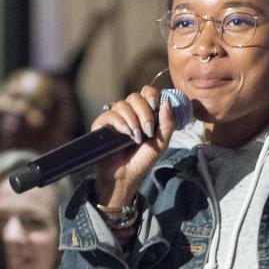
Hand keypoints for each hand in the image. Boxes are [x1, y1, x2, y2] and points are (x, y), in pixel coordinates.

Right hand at [92, 86, 179, 206]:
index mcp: (143, 113)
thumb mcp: (161, 143)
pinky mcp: (101, 125)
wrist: (125, 176)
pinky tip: (125, 134)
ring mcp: (114, 118)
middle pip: (135, 97)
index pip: (146, 92)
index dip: (151, 95)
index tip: (155, 106)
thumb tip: (167, 102)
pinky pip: (109, 114)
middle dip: (144, 112)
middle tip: (147, 131)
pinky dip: (120, 123)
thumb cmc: (143, 160)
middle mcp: (128, 112)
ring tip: (135, 138)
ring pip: (122, 105)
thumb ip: (167, 123)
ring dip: (133, 120)